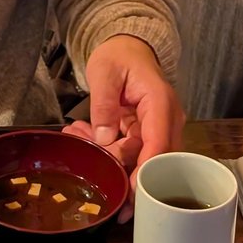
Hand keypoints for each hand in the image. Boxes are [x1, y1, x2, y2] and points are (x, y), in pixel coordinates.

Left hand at [63, 34, 182, 221]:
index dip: (145, 172)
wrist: (128, 48)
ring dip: (109, 155)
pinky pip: (131, 150)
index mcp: (160, 102)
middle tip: (90, 163)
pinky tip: (82, 134)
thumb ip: (103, 105)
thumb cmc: (118, 56)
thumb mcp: (104, 73)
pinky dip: (108, 147)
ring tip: (76, 134)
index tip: (129, 194)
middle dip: (122, 169)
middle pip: (153, 159)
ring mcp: (159, 127)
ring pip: (139, 157)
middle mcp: (166, 119)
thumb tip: (104, 141)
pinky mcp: (148, 133)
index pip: (158, 144)